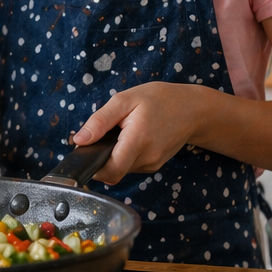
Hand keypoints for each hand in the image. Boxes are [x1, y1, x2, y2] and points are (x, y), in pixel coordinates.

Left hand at [71, 81, 205, 184]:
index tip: (85, 151)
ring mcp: (152, 164)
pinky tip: (130, 138)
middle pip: (113, 172)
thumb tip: (79, 141)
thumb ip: (100, 121)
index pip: (110, 171)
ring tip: (120, 133)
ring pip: (121, 169)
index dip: (92, 166)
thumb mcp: (125, 100)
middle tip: (101, 136)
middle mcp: (147, 158)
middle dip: (101, 158)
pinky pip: (131, 166)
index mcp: (138, 140)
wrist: (193, 109)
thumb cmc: (159, 99)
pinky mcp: (154, 166)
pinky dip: (124, 155)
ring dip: (113, 156)